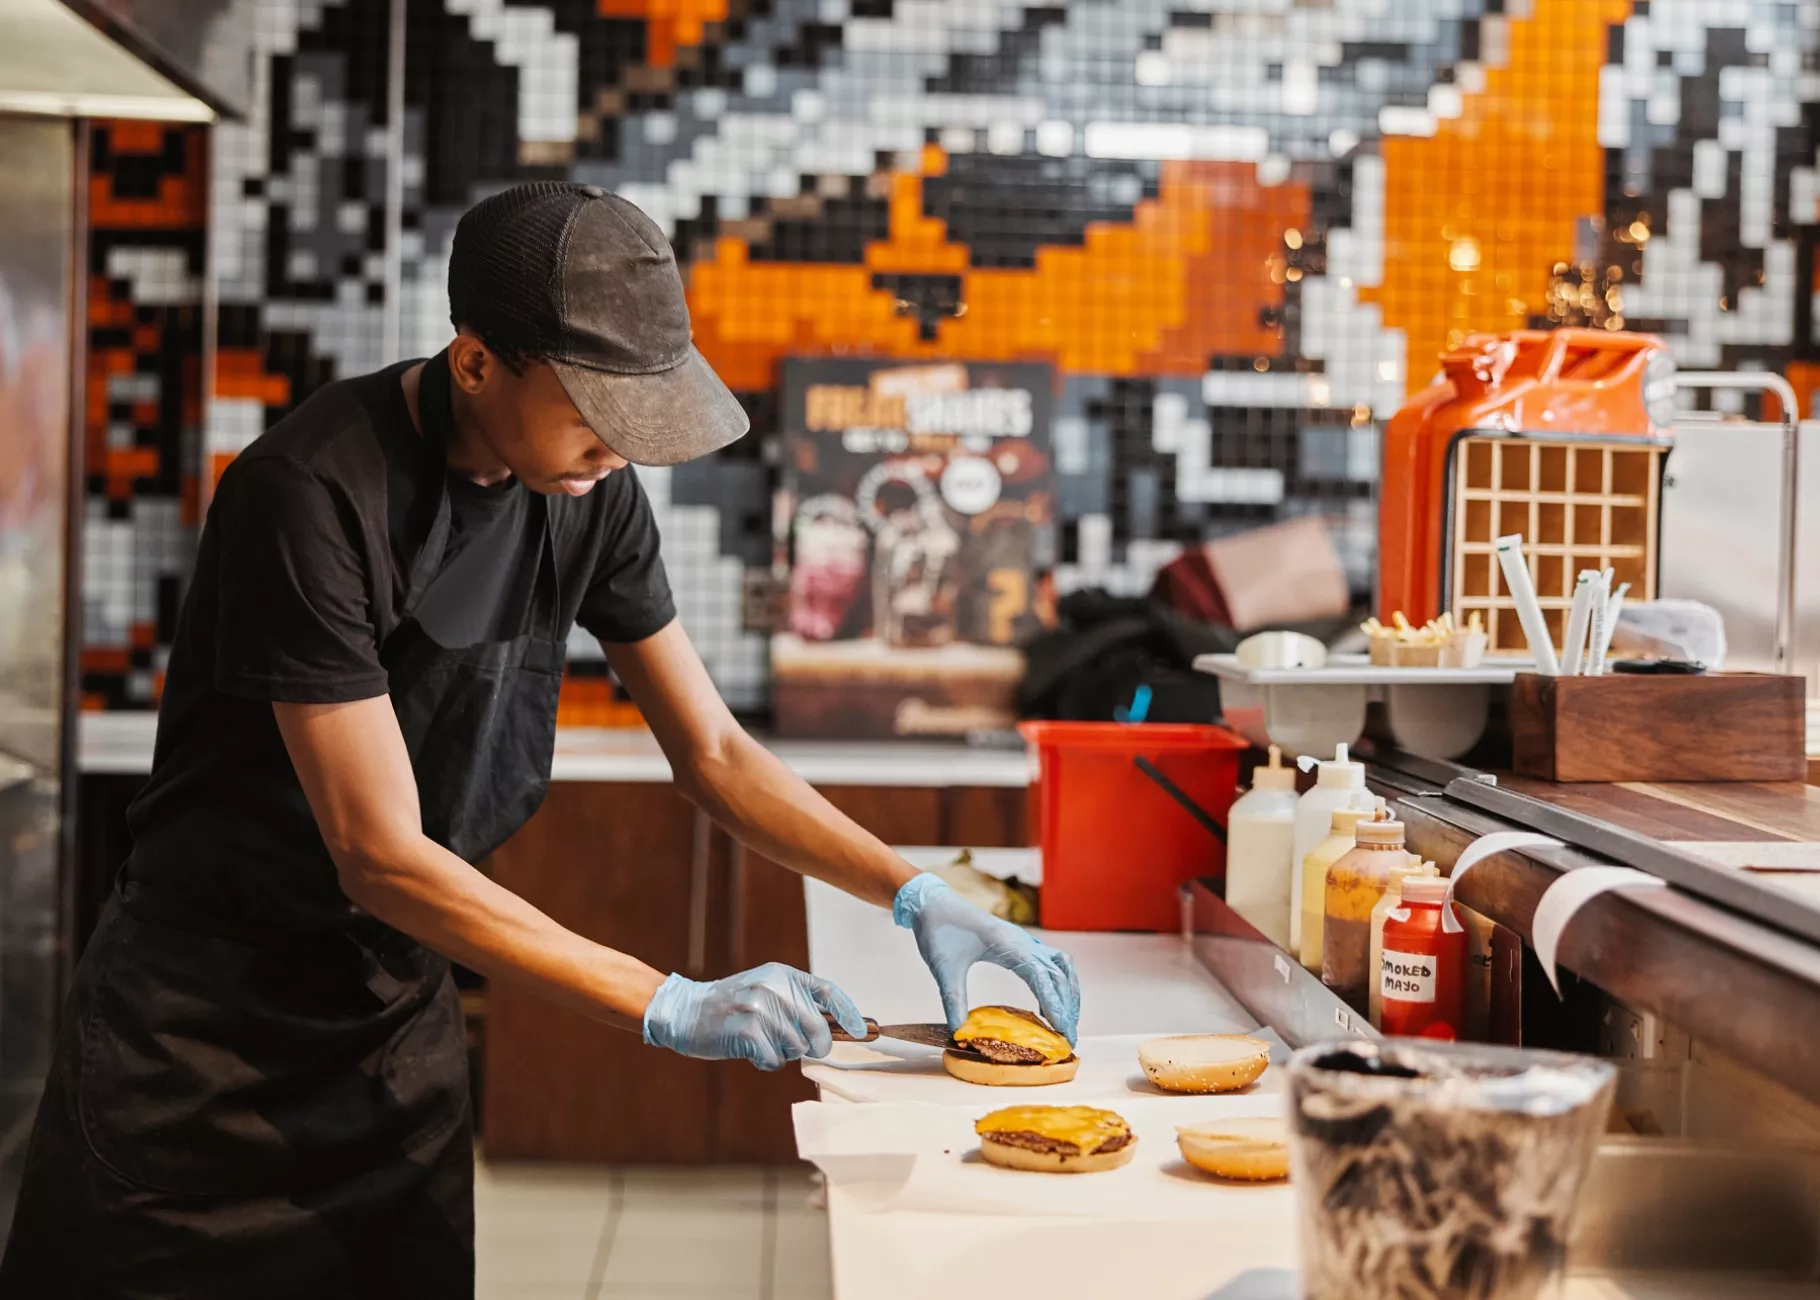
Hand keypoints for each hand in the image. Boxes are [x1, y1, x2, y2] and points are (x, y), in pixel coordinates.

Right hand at [642, 962, 867, 1070]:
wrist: (686, 1011)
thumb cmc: (732, 1006)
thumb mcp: (765, 990)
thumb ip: (795, 1003)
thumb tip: (835, 1028)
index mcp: (782, 975)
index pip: (828, 992)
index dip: (848, 1013)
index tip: (859, 1032)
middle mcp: (774, 988)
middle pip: (817, 1029)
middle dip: (814, 1046)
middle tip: (797, 1048)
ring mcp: (759, 1009)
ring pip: (796, 1048)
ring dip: (782, 1053)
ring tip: (761, 1042)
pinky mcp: (746, 1031)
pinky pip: (774, 1060)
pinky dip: (765, 1062)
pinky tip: (749, 1050)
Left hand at [893, 874, 1080, 1042]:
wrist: (932, 902)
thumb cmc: (938, 930)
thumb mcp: (944, 969)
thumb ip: (953, 1000)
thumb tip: (959, 1033)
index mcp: (1008, 945)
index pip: (1042, 978)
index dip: (1056, 1005)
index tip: (1064, 1031)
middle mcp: (1022, 941)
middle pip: (1059, 974)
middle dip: (1068, 1005)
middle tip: (1069, 1037)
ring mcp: (1023, 940)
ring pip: (1061, 965)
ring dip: (1068, 992)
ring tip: (1066, 1020)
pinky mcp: (1018, 942)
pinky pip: (1050, 961)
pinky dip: (1058, 981)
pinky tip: (1048, 1002)